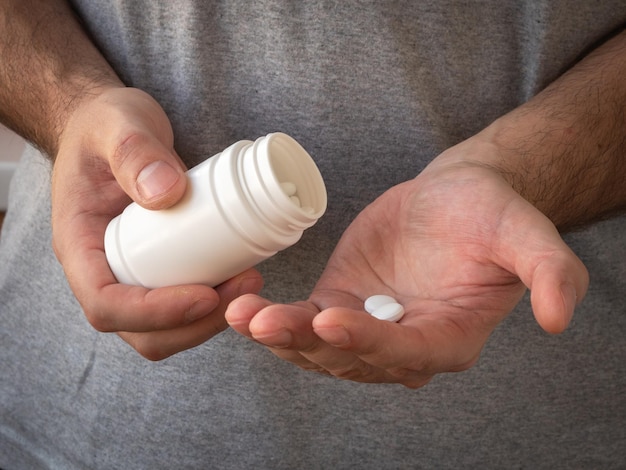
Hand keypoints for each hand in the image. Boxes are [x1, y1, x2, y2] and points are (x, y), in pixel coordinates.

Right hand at [52, 87, 262, 359]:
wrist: (110, 126)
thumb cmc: (105, 124)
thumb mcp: (116, 124)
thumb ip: (134, 151)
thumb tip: (165, 193)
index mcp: (79, 244)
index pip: (105, 304)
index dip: (154, 312)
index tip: (205, 294)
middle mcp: (102, 269)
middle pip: (141, 330)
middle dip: (194, 323)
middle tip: (243, 285)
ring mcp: (131, 271)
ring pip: (165, 327)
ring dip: (209, 318)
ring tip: (249, 279)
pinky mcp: (158, 266)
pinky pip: (181, 303)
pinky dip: (213, 302)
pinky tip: (242, 274)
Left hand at [226, 139, 587, 386]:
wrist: (453, 198)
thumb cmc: (490, 213)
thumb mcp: (528, 234)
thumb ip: (551, 272)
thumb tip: (559, 318)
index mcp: (450, 337)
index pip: (408, 352)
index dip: (370, 342)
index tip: (332, 320)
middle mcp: (405, 344)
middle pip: (352, 359)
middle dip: (308, 344)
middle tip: (264, 322)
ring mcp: (367, 327)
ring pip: (318, 348)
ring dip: (279, 337)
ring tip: (240, 315)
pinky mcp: (339, 303)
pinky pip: (301, 322)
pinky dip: (273, 318)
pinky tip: (241, 306)